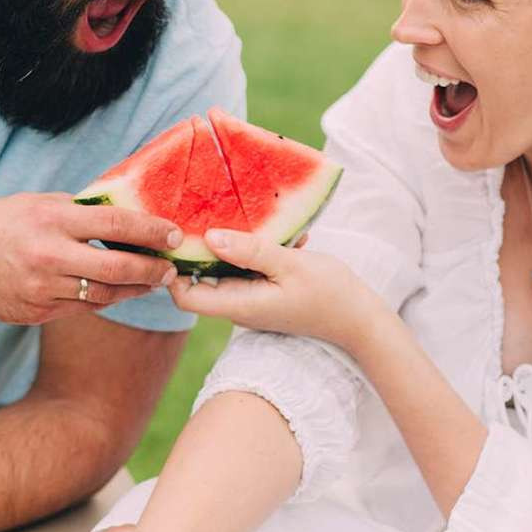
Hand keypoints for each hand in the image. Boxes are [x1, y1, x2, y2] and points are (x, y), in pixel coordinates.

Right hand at [0, 193, 182, 324]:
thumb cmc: (0, 225)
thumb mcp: (37, 203)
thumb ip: (78, 209)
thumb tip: (124, 210)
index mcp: (52, 220)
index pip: (115, 224)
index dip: (152, 231)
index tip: (175, 234)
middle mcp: (49, 255)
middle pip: (117, 268)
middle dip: (152, 270)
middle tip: (170, 269)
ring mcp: (43, 288)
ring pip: (103, 294)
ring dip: (133, 289)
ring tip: (151, 281)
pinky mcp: (39, 312)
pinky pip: (82, 307)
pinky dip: (104, 299)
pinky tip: (116, 291)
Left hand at [170, 229, 377, 351]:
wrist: (359, 320)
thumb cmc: (330, 293)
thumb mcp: (291, 265)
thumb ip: (250, 251)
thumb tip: (209, 237)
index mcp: (239, 305)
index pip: (184, 296)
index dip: (172, 270)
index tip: (174, 236)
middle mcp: (239, 306)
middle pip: (198, 280)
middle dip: (196, 248)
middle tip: (198, 211)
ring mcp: (251, 300)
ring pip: (223, 270)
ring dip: (227, 244)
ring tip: (235, 212)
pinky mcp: (264, 292)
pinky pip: (245, 268)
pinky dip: (250, 249)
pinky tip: (270, 229)